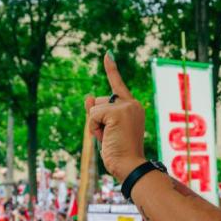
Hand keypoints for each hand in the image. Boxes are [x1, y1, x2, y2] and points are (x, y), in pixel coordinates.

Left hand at [86, 53, 146, 179]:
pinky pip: (93, 115)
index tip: (107, 54)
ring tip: (109, 139)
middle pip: (99, 101)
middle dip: (97, 120)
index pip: (118, 85)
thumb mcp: (105, 131)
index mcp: (133, 108)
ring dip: (95, 125)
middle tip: (110, 137)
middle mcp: (132, 104)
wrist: (130, 166)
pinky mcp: (118, 112)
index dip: (111, 70)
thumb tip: (88, 96)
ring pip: (94, 107)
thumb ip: (97, 113)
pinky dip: (94, 128)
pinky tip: (106, 137)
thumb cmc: (119, 153)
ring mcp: (126, 106)